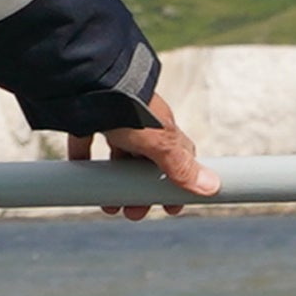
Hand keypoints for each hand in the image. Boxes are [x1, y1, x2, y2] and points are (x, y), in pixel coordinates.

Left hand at [68, 91, 220, 219]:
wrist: (90, 82)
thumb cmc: (129, 110)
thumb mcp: (158, 142)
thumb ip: (180, 166)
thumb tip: (212, 187)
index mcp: (162, 129)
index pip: (179, 157)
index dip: (179, 182)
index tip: (171, 207)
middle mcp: (141, 125)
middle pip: (146, 163)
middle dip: (142, 191)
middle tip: (133, 213)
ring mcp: (115, 121)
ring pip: (120, 155)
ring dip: (117, 182)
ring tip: (109, 205)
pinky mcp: (89, 119)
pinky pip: (87, 140)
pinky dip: (86, 158)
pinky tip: (83, 174)